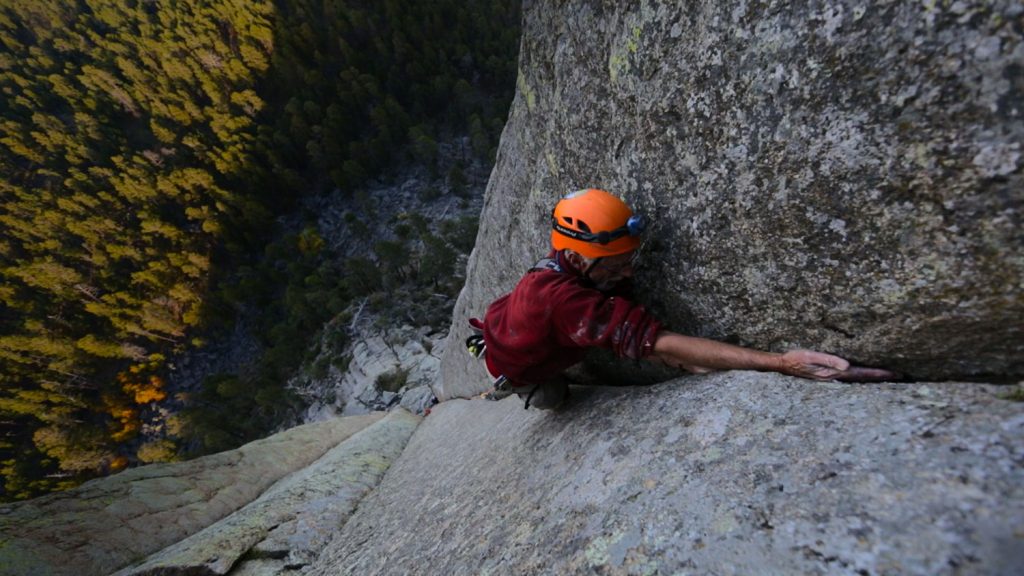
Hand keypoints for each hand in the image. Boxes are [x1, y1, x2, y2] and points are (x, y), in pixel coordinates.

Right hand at [778, 350, 899, 381]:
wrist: (782, 366)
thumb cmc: (794, 358)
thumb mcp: (810, 356)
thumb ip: (828, 360)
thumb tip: (847, 365)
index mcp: (834, 372)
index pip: (862, 373)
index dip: (879, 373)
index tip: (895, 373)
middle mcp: (836, 378)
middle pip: (864, 378)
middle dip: (881, 377)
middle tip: (900, 375)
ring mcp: (832, 378)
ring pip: (858, 379)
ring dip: (873, 378)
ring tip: (888, 376)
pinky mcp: (829, 376)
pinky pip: (850, 378)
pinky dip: (862, 377)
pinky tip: (865, 375)